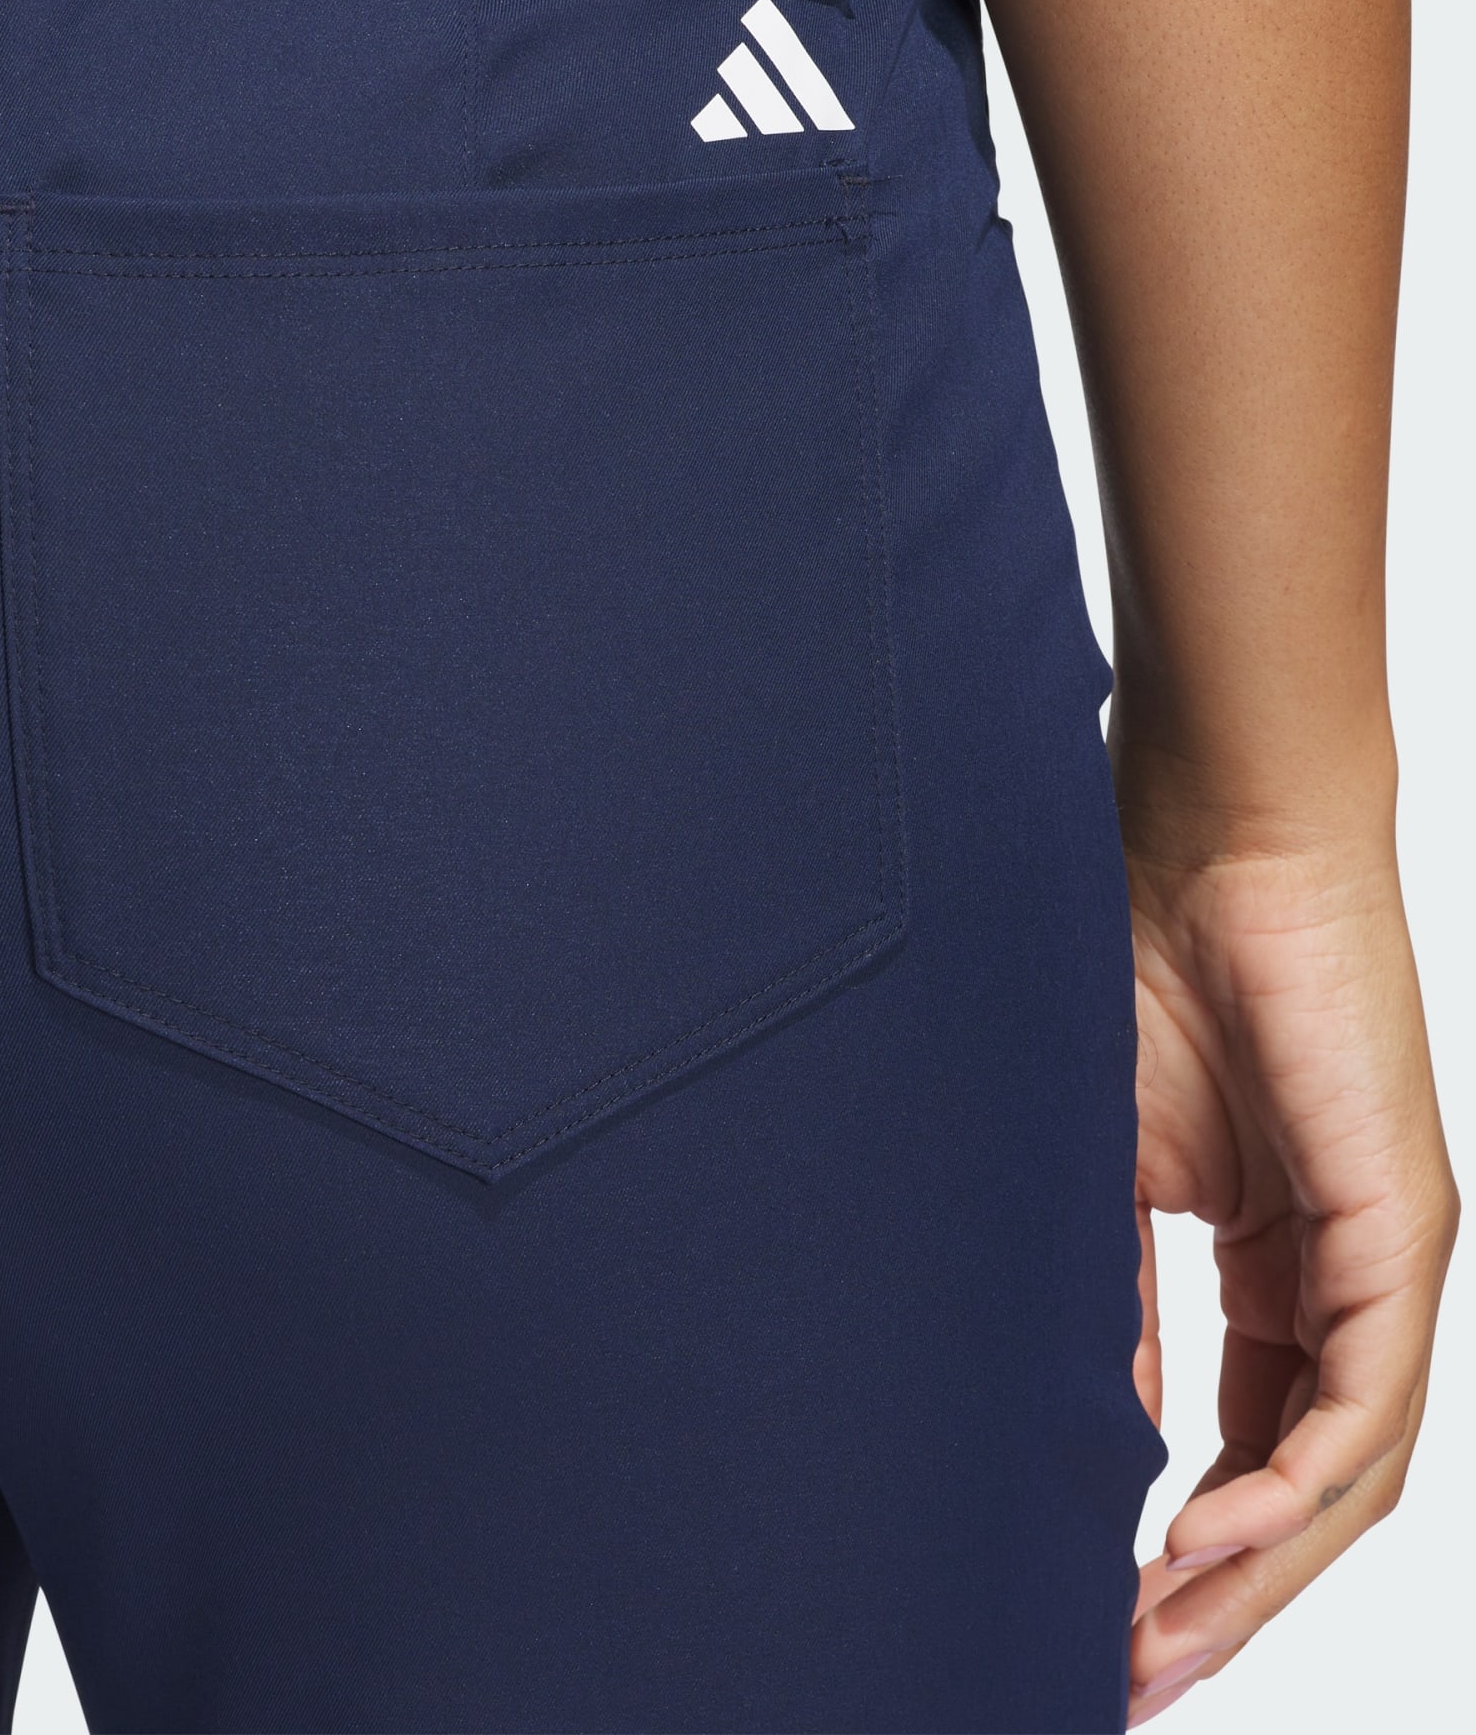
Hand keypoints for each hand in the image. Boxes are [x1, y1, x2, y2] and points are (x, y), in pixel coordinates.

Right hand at [1122, 840, 1455, 1725]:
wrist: (1205, 846)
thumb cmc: (1142, 971)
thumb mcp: (1106, 1174)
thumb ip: (1114, 1300)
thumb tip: (1100, 1429)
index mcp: (1280, 1267)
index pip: (1247, 1441)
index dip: (1187, 1545)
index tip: (1103, 1616)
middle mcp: (1347, 1282)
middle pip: (1305, 1486)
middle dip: (1220, 1595)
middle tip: (1130, 1674)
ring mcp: (1383, 1261)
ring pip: (1346, 1470)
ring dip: (1252, 1569)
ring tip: (1153, 1637)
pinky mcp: (1399, 1229)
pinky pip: (1364, 1402)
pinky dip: (1286, 1483)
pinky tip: (1203, 1535)